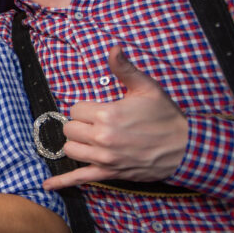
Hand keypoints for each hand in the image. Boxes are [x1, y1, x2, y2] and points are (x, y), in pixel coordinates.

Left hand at [44, 47, 187, 189]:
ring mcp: (104, 158)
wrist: (185, 147)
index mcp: (107, 114)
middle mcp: (102, 137)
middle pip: (69, 129)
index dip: (85, 109)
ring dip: (76, 144)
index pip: (75, 109)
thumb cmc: (165, 116)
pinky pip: (79, 178)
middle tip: (97, 123)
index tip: (100, 109)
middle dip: (80, 125)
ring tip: (91, 139)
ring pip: (70, 150)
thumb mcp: (146, 88)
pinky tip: (47, 185)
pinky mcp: (108, 173)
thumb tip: (113, 48)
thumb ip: (124, 68)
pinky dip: (61, 182)